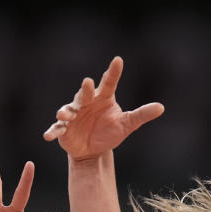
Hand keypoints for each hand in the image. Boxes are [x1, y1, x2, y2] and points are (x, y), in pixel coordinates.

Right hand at [43, 56, 163, 160]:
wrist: (93, 150)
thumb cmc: (109, 132)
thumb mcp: (127, 125)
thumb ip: (141, 115)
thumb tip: (161, 107)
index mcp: (103, 98)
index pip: (109, 83)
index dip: (113, 72)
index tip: (118, 60)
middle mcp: (86, 103)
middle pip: (85, 94)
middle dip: (85, 89)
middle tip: (87, 83)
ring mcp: (73, 115)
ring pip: (67, 110)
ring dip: (66, 112)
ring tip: (66, 115)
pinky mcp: (63, 130)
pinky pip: (56, 129)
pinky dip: (52, 131)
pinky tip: (49, 136)